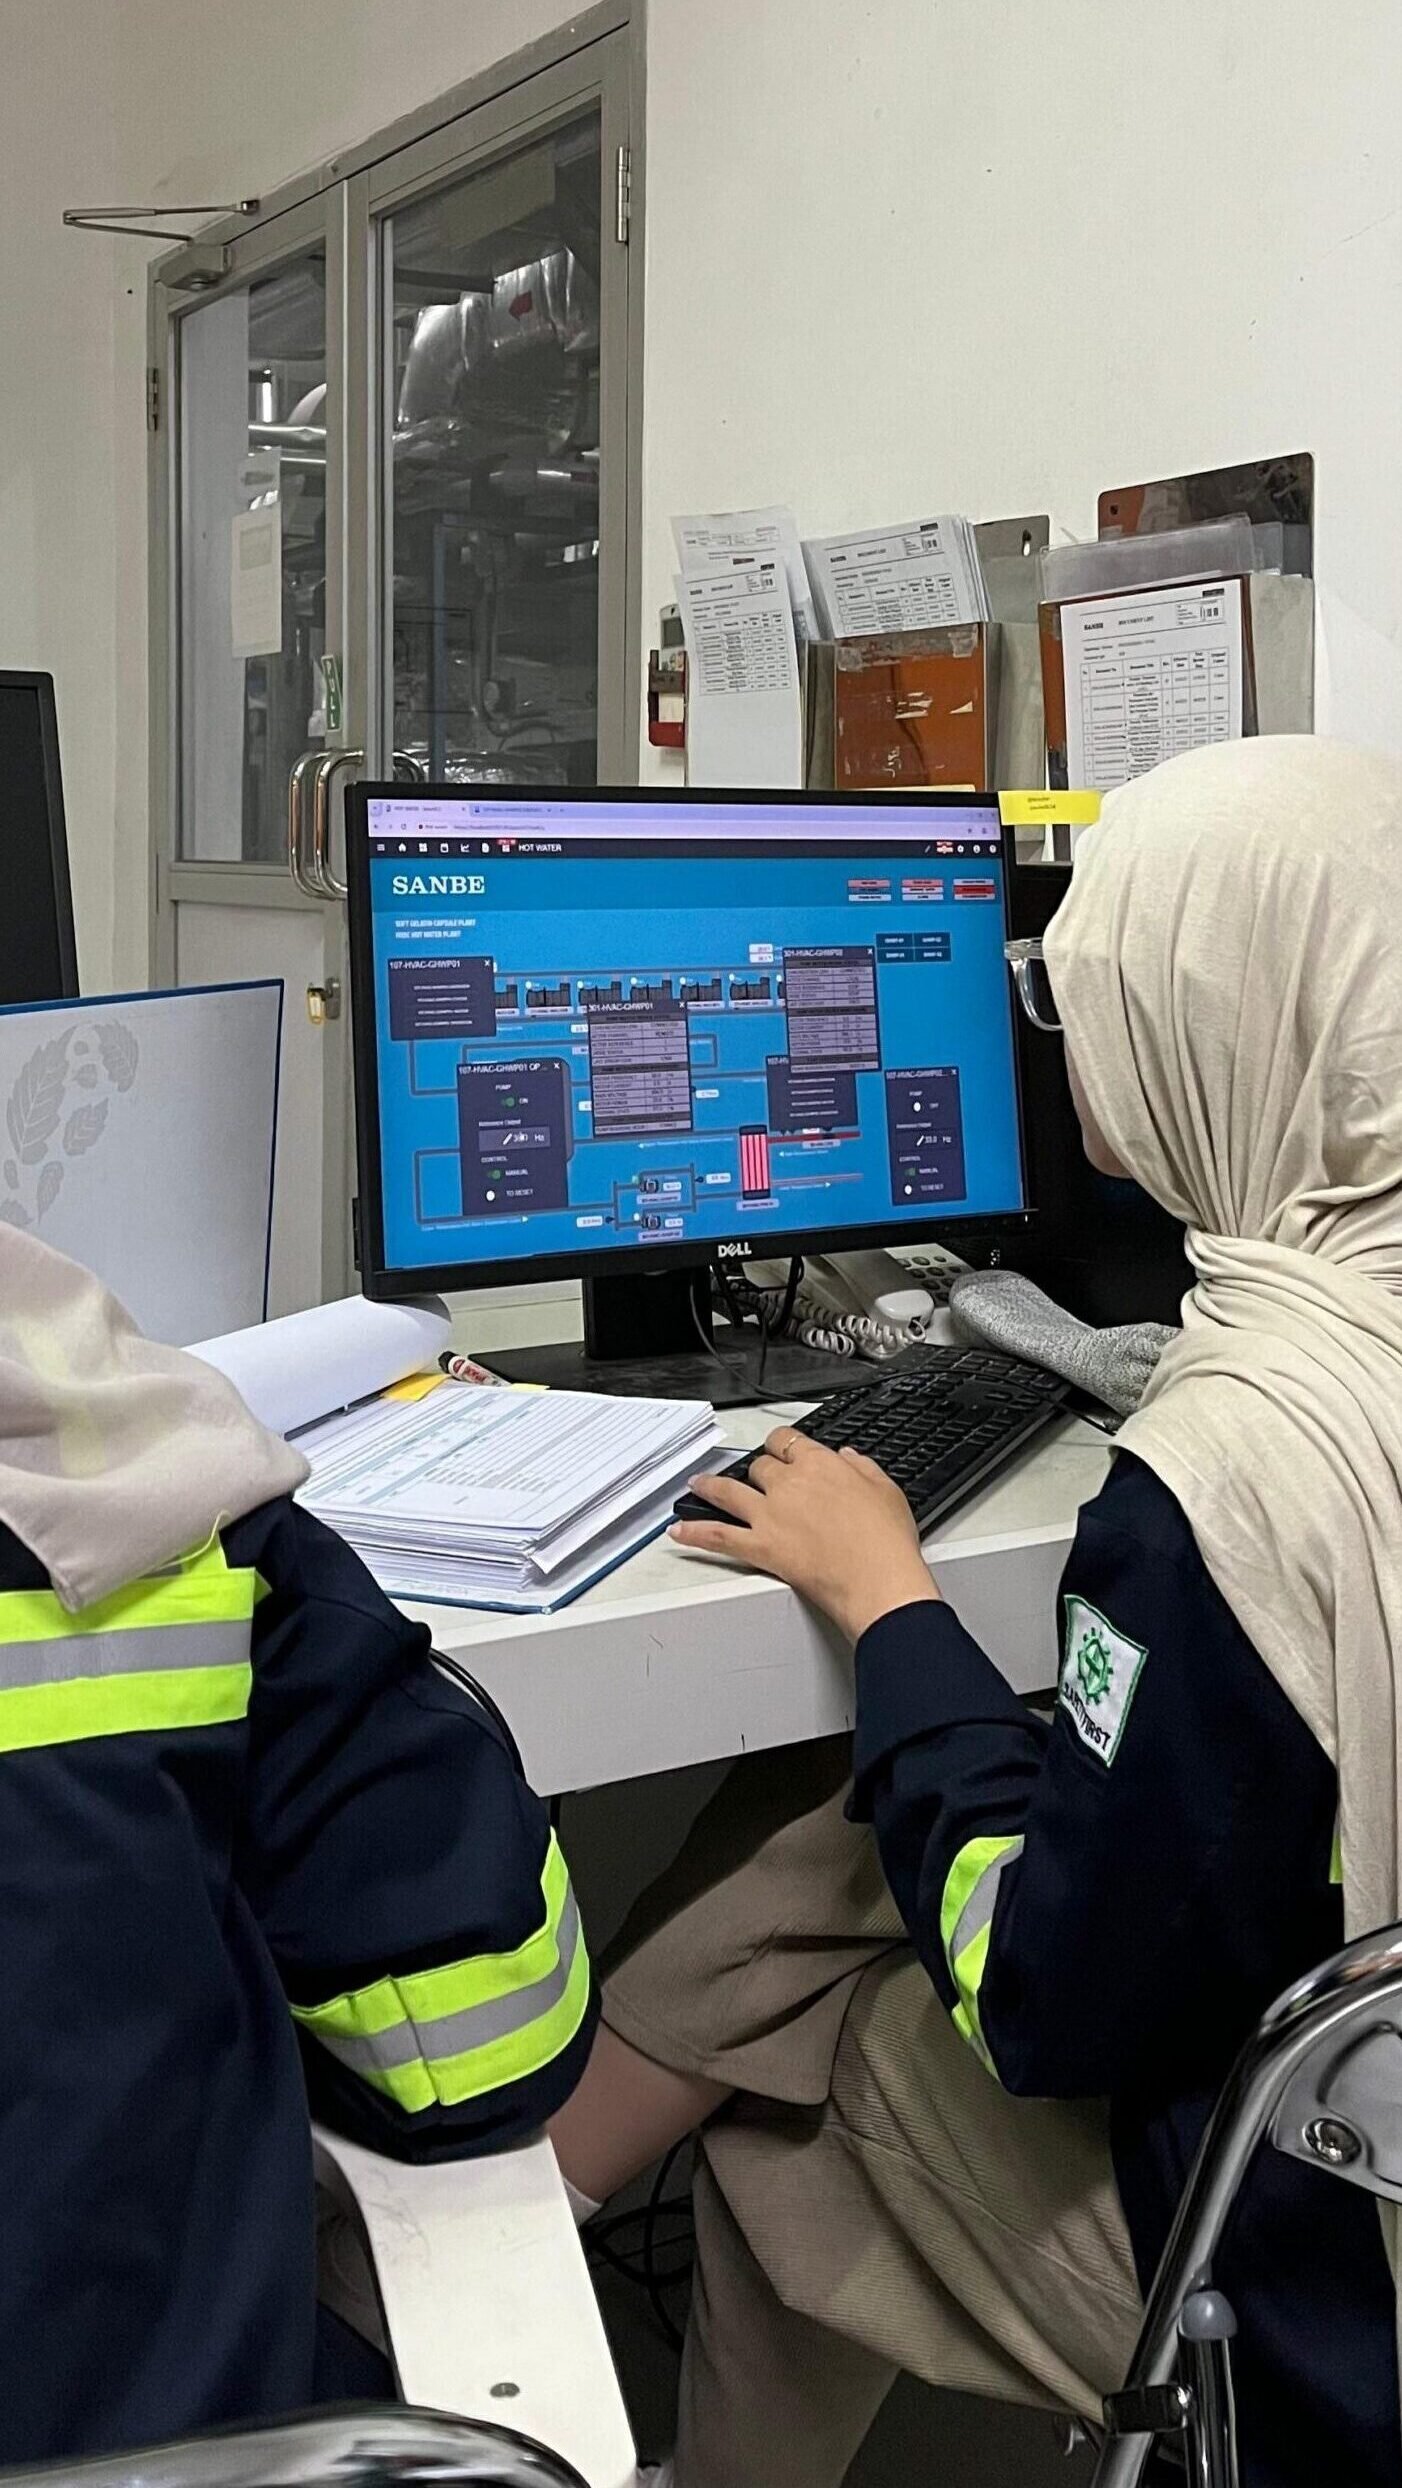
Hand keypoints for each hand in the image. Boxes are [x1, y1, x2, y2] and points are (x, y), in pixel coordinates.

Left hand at [671, 1426, 939, 1644]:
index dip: (780, 1444)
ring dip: (710, 1486)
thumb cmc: (886, 1542)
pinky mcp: (761, 1547)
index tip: (778, 1448)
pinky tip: (679, 1532)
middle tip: (754, 1476)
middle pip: (760, 1466)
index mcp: (821, 1465)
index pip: (789, 1442)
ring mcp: (770, 1515)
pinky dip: (694, 1533)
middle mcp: (789, 1484)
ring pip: (729, 1491)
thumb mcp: (886, 1490)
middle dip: (757, 1469)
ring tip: (698, 1484)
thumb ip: (862, 1468)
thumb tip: (848, 1457)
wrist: (878, 1580)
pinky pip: (718, 1536)